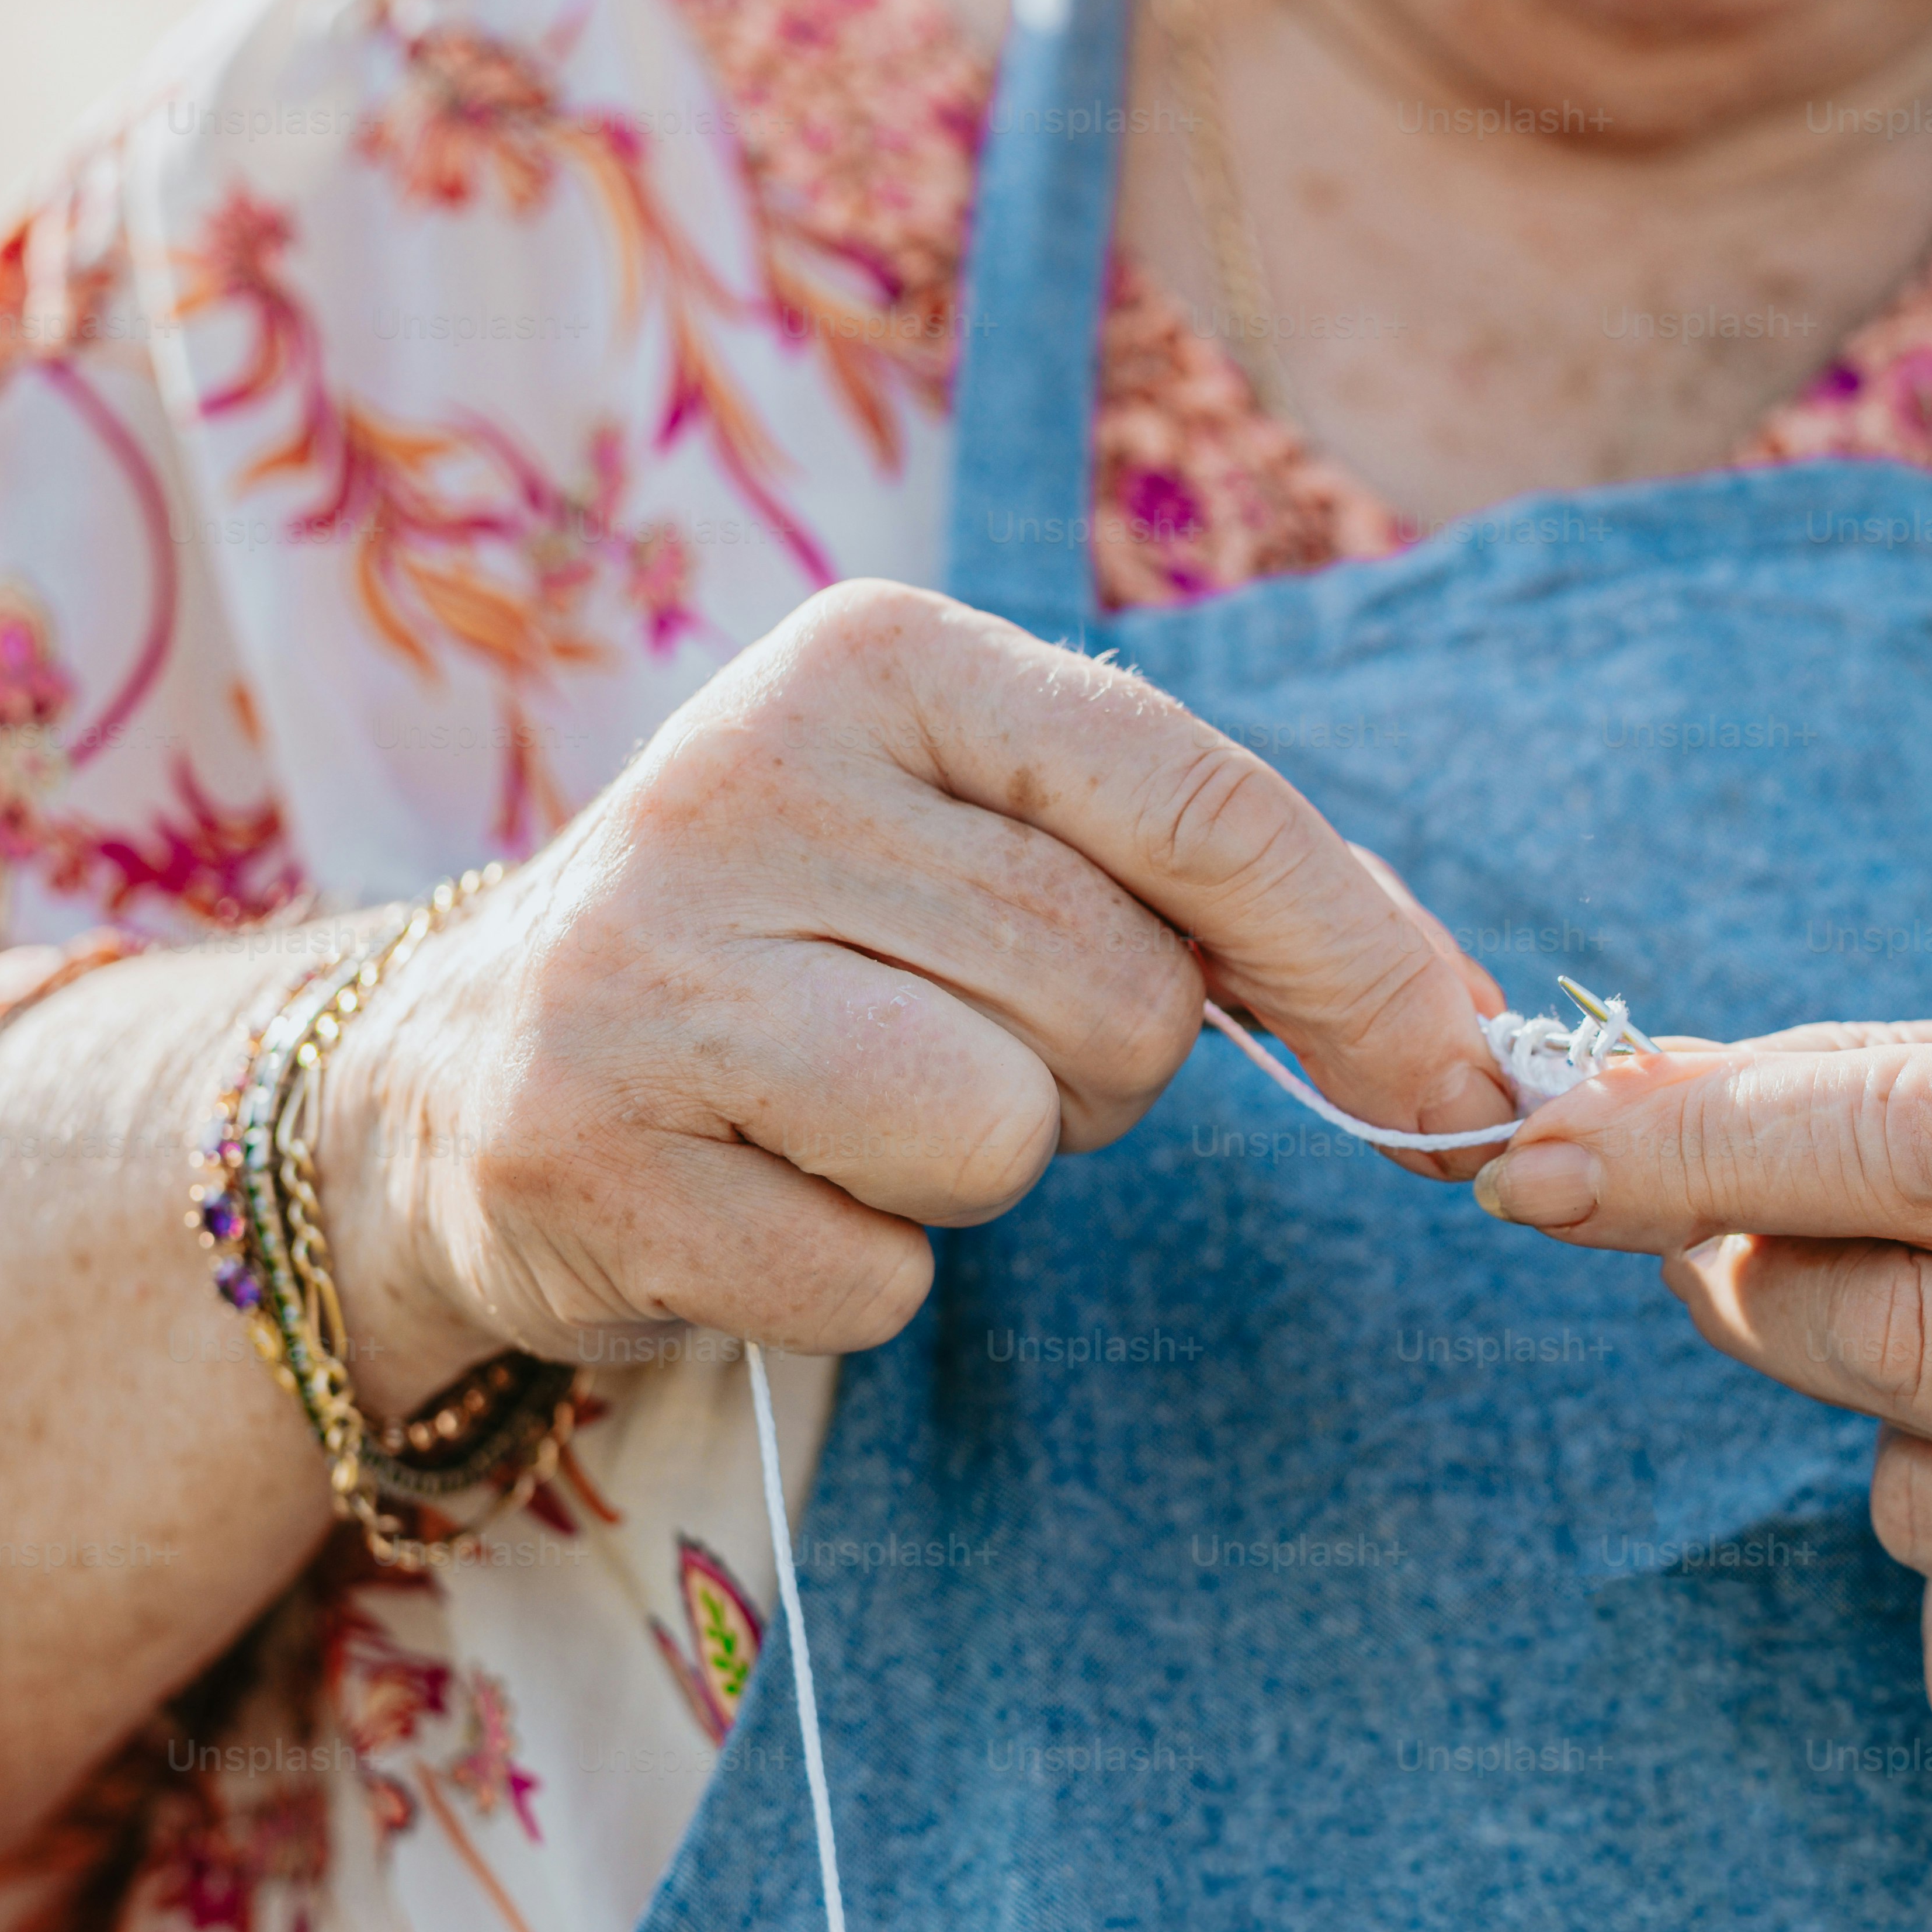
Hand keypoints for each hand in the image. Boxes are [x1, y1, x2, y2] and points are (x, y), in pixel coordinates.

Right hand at [323, 580, 1512, 1409]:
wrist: (467, 1074)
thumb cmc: (799, 954)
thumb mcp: (979, 838)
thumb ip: (1209, 886)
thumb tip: (1464, 1031)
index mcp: (877, 656)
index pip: (1198, 799)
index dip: (1357, 956)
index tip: (1455, 1069)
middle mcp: (747, 776)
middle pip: (1119, 992)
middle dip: (1089, 1066)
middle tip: (932, 1036)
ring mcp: (642, 965)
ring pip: (1007, 1134)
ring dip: (970, 1169)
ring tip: (833, 1110)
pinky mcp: (583, 1149)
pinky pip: (882, 1275)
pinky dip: (854, 1272)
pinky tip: (748, 1193)